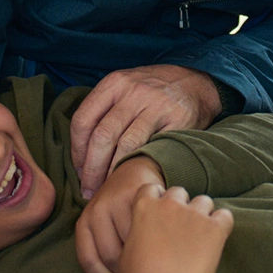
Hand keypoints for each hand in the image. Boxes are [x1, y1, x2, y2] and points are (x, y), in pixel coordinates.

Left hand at [70, 65, 220, 198]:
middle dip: (91, 169)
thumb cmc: (153, 92)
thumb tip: (81, 154)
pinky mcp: (176, 120)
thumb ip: (104, 111)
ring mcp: (155, 105)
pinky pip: (151, 149)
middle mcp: (133, 91)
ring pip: (125, 145)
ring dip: (112, 172)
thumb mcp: (126, 88)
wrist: (196, 83)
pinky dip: (137, 167)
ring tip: (107, 189)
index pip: (83, 119)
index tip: (78, 169)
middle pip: (102, 136)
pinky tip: (131, 177)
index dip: (76, 150)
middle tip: (88, 189)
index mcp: (114, 83)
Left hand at [75, 156, 165, 272]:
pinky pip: (149, 227)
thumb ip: (105, 250)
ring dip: (144, 258)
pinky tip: (164, 245)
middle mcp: (97, 210)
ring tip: (154, 261)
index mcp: (85, 222)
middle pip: (112, 255)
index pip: (89, 260)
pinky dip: (157, 241)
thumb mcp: (104, 227)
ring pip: (132, 243)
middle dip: (128, 272)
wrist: (136, 172)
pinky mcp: (140, 193)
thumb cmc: (119, 210)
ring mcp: (118, 200)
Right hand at [119, 184, 233, 272]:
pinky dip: (222, 225)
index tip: (160, 215)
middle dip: (180, 206)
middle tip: (180, 229)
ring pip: (204, 201)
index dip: (156, 200)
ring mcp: (194, 214)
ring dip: (202, 215)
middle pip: (179, 192)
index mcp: (144, 207)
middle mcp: (170, 204)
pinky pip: (225, 216)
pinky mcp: (215, 227)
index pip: (152, 189)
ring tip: (200, 236)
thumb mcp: (125, 255)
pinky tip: (216, 239)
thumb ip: (135, 237)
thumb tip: (141, 239)